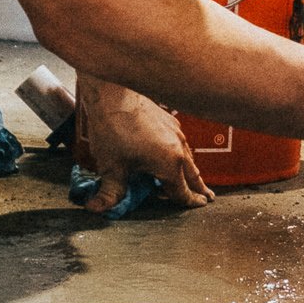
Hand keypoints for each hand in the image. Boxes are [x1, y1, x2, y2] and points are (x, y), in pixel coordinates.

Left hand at [78, 76, 212, 212]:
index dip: (190, 203)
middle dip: (198, 188)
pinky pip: (181, 143)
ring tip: (195, 178)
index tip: (200, 207)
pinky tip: (175, 153)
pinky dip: (182, 153)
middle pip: (193, 175)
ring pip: (189, 157)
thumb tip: (96, 209)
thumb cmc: (113, 129)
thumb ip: (109, 193)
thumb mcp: (110, 167)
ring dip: (191, 170)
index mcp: (169, 165)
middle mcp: (179, 149)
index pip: (182, 192)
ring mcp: (176, 132)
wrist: (113, 93)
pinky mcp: (170, 120)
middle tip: (208, 197)